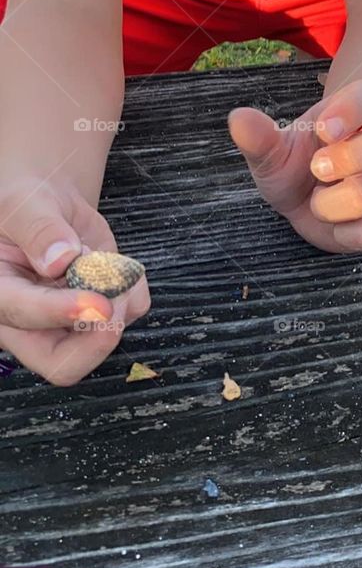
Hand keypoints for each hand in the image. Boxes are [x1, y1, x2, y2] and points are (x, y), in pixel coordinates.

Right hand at [0, 177, 150, 384]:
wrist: (49, 205)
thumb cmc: (26, 203)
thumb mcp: (25, 203)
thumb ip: (40, 228)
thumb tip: (60, 259)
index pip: (22, 315)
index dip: (60, 311)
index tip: (97, 301)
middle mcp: (26, 321)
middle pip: (60, 364)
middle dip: (96, 340)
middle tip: (114, 300)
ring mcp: (64, 324)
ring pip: (99, 346)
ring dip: (118, 303)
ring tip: (102, 258)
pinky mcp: (97, 315)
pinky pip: (128, 315)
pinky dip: (133, 290)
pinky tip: (117, 264)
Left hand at [228, 79, 361, 252]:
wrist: (303, 208)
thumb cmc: (292, 170)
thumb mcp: (271, 153)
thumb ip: (259, 137)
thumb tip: (238, 119)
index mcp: (352, 116)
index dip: (353, 108)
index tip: (324, 130)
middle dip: (350, 157)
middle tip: (317, 168)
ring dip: (329, 204)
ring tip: (317, 201)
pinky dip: (342, 233)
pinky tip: (335, 225)